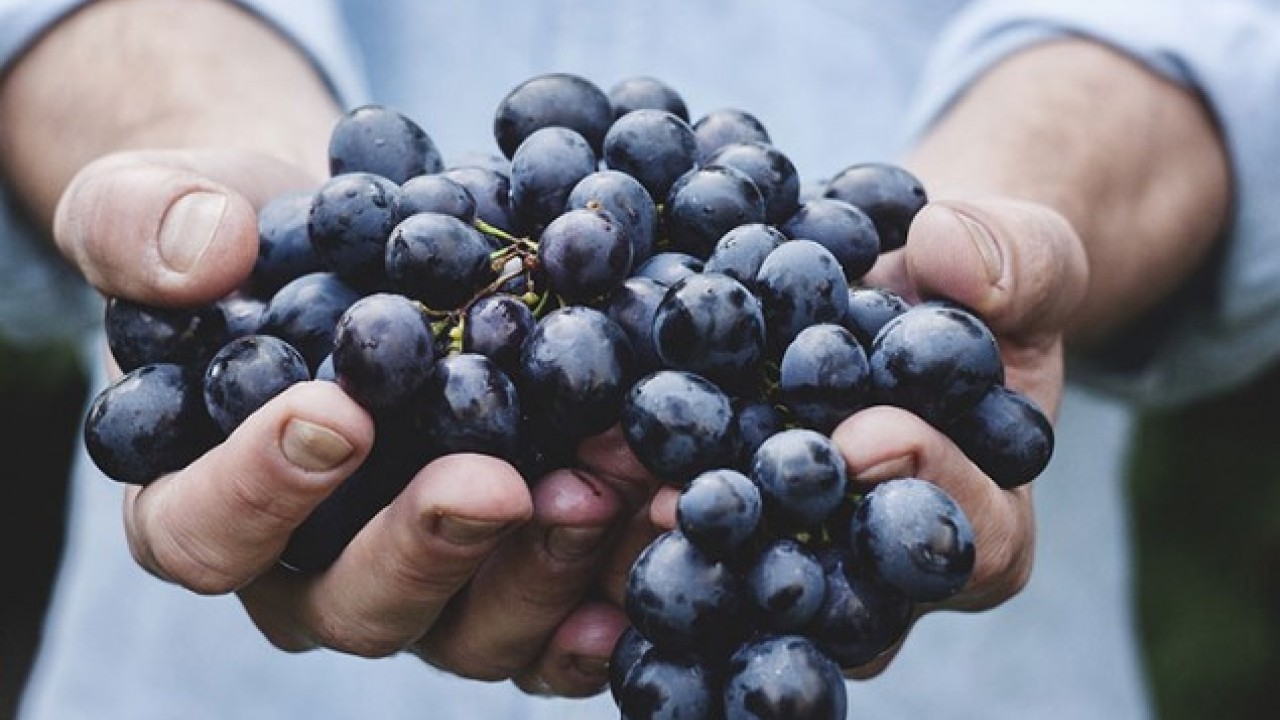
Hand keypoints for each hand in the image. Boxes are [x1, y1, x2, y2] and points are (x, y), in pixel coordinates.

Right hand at [55, 148, 661, 697]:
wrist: (356, 248)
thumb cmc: (246, 238)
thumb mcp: (161, 202)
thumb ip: (141, 224)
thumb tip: (203, 255)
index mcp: (202, 504)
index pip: (204, 532)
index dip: (259, 490)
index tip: (335, 413)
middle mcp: (311, 572)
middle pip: (356, 606)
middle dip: (430, 547)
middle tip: (496, 482)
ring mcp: (421, 585)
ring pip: (470, 630)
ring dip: (543, 568)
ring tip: (609, 485)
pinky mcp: (506, 576)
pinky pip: (555, 624)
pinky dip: (607, 596)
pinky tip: (657, 538)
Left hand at [641, 196, 1088, 677]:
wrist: (896, 286)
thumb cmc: (974, 282)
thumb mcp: (1022, 254)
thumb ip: (1015, 259)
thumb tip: (947, 254)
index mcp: (985, 520)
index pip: (973, 537)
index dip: (925, 488)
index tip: (865, 436)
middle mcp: (885, 567)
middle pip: (841, 589)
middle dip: (774, 540)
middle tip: (702, 498)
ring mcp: (801, 554)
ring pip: (747, 582)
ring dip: (681, 541)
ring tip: (617, 490)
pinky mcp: (728, 526)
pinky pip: (686, 537)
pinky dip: (632, 505)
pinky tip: (576, 471)